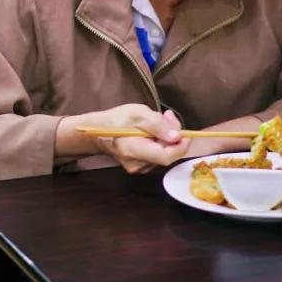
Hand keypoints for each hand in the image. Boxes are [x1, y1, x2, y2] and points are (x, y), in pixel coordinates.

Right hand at [60, 104, 188, 173]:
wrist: (97, 131)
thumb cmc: (115, 120)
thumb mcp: (138, 113)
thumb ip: (158, 125)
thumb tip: (176, 136)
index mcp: (135, 151)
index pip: (166, 156)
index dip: (180, 146)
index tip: (184, 131)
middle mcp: (138, 164)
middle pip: (167, 154)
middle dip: (173, 135)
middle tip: (167, 115)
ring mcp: (138, 167)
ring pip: (163, 154)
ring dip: (166, 138)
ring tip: (157, 120)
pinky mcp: (140, 166)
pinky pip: (156, 154)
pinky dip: (159, 142)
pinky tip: (152, 131)